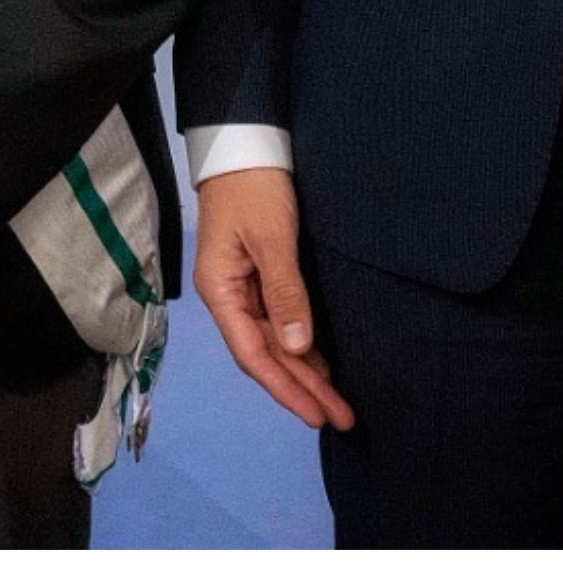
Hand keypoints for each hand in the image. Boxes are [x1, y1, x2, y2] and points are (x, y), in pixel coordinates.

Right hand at [194, 166, 352, 429]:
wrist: (245, 144)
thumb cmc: (255, 188)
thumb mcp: (272, 238)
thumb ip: (285, 293)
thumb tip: (296, 349)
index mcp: (220, 291)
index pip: (252, 353)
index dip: (285, 387)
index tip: (317, 413)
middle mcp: (229, 297)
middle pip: (265, 354)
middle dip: (302, 388)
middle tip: (341, 418)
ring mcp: (244, 288)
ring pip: (274, 342)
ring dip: (303, 372)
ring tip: (336, 403)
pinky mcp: (260, 276)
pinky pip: (279, 323)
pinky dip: (301, 347)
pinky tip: (320, 365)